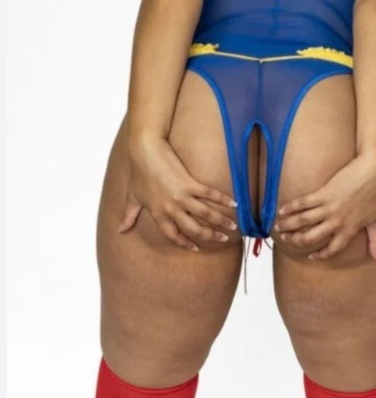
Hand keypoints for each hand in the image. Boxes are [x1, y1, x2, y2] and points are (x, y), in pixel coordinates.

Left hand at [117, 134, 237, 250]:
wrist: (145, 150)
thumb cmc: (138, 172)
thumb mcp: (133, 196)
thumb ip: (129, 215)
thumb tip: (120, 230)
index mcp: (158, 214)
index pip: (173, 235)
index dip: (185, 243)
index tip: (195, 247)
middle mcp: (171, 209)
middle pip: (194, 229)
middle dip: (210, 236)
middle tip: (222, 238)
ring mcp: (181, 197)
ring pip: (205, 214)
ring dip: (221, 221)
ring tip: (233, 226)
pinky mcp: (189, 183)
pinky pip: (209, 195)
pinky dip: (223, 199)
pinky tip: (234, 203)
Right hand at [275, 154, 375, 260]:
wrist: (375, 172)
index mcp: (349, 230)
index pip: (332, 249)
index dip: (321, 254)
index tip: (311, 255)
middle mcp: (337, 222)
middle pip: (311, 237)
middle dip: (296, 240)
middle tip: (286, 239)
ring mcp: (329, 208)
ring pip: (303, 221)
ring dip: (288, 225)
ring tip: (279, 226)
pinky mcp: (324, 193)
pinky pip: (303, 203)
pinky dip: (291, 207)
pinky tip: (282, 209)